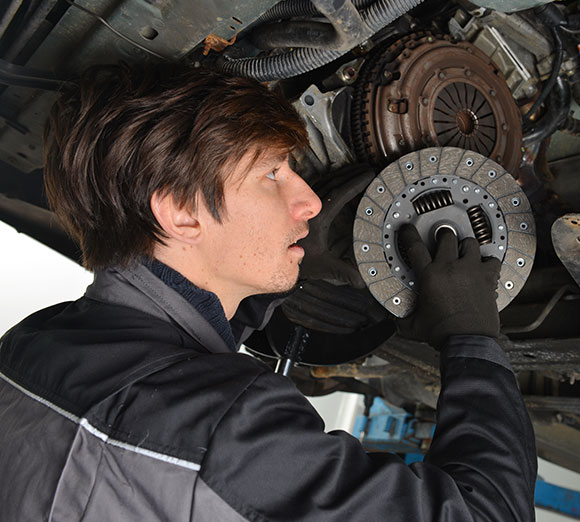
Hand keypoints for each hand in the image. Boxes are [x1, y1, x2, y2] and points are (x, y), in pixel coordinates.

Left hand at [298, 166, 374, 287]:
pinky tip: (337, 179)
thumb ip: (344, 273)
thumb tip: (361, 281)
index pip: (339, 194)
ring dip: (340, 175)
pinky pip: (316, 186)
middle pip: (332, 183)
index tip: (368, 176)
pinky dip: (329, 180)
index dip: (355, 183)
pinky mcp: (302, 205)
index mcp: (318, 219)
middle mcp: (310, 208)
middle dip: (351, 174)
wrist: (278, 260)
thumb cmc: (301, 261)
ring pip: (323, 182)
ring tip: (355, 171)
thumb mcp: (325, 267)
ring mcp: (304, 204)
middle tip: (366, 169)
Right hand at [397, 225, 500, 349]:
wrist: (467, 341)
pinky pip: (491, 259)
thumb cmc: (443, 333)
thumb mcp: (414, 326)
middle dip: (443, 237)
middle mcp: (450, 268)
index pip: (415, 247)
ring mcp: (471, 271)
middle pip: (446, 237)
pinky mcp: (488, 278)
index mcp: (429, 277)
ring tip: (463, 252)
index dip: (409, 234)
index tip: (408, 229)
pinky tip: (483, 266)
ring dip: (465, 246)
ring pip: (470, 243)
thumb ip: (402, 320)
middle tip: (442, 240)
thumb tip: (396, 321)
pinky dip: (487, 261)